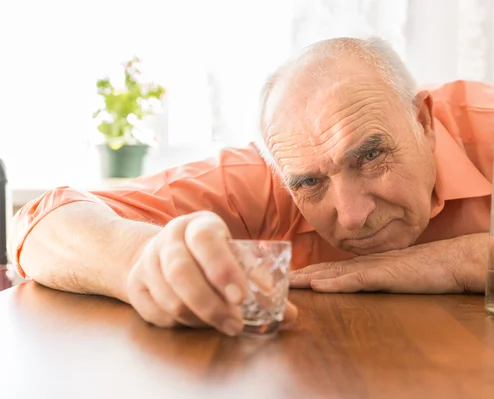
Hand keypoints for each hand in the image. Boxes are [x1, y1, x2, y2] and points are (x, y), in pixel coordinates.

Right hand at [126, 211, 297, 334]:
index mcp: (198, 225)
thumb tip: (291, 315)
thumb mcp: (234, 256)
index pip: (206, 242)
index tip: (242, 297)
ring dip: (199, 318)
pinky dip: (181, 323)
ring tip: (223, 325)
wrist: (160, 252)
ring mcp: (148, 261)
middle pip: (181, 272)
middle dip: (211, 304)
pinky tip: (198, 322)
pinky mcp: (135, 284)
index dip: (223, 269)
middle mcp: (169, 238)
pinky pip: (156, 313)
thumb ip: (260, 283)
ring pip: (169, 297)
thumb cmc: (210, 256)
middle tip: (236, 324)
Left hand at [290, 249, 462, 293]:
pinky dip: (334, 283)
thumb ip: (383, 274)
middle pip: (326, 268)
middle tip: (276, 279)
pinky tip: (317, 286)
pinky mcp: (384, 276)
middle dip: (301, 274)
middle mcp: (366, 262)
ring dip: (309, 278)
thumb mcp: (400, 272)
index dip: (311, 271)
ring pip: (334, 272)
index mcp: (369, 262)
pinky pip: (354, 280)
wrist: (453, 260)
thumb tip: (370, 279)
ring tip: (287, 282)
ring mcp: (374, 268)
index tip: (290, 276)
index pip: (333, 267)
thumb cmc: (431, 268)